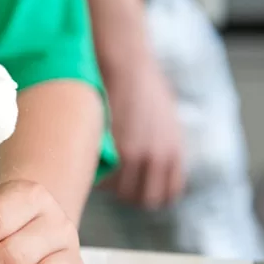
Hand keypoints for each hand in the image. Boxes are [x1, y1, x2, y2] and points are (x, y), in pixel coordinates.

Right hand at [102, 58, 183, 208]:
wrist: (125, 64)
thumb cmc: (140, 85)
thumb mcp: (164, 118)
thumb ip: (161, 144)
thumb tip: (151, 162)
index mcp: (173, 152)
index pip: (168, 194)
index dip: (150, 193)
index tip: (134, 187)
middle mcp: (159, 158)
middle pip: (144, 199)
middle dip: (128, 194)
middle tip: (112, 182)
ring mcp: (138, 156)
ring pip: (121, 192)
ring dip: (109, 186)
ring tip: (98, 171)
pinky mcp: (115, 150)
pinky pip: (105, 180)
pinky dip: (96, 177)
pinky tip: (90, 163)